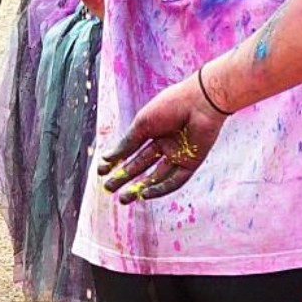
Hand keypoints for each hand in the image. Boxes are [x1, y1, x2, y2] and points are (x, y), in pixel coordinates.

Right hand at [98, 70, 227, 200]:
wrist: (200, 102)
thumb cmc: (169, 106)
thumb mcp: (142, 125)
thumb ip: (126, 144)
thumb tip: (106, 159)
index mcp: (153, 130)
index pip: (132, 150)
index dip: (117, 161)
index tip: (101, 172)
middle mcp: (166, 144)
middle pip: (142, 165)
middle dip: (125, 177)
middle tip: (108, 189)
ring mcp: (179, 154)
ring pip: (157, 176)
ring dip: (140, 188)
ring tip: (123, 199)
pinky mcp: (191, 163)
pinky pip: (175, 180)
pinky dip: (160, 188)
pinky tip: (144, 194)